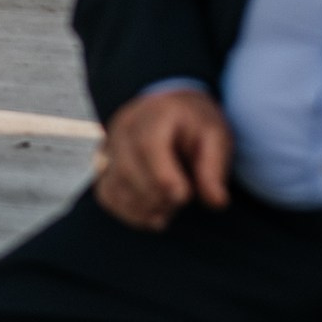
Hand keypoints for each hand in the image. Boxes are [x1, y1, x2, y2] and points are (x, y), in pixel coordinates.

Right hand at [93, 88, 232, 231]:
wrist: (171, 109)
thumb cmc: (194, 125)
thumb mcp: (215, 136)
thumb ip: (214, 167)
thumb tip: (217, 202)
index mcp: (155, 114)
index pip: (147, 145)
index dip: (163, 177)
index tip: (183, 196)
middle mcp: (125, 127)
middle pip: (128, 170)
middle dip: (156, 196)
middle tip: (181, 201)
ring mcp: (110, 147)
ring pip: (115, 186)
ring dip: (144, 207)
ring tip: (169, 206)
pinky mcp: (104, 166)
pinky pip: (108, 196)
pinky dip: (130, 212)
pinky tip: (153, 212)